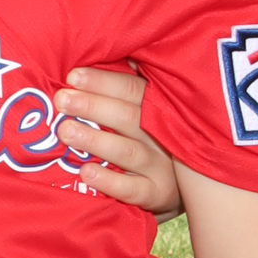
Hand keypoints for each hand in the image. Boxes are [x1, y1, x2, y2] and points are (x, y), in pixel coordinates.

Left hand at [57, 66, 180, 218]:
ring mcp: (162, 166)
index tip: (73, 76)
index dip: (102, 82)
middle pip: (128, 116)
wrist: (196, 185)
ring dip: (95, 140)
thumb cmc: (154, 139)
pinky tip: (86, 173)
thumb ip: (126, 91)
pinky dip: (109, 182)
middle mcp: (164, 134)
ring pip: (128, 151)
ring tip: (66, 131)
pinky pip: (133, 189)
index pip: (131, 89)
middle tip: (62, 100)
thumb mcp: (148, 112)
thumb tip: (92, 63)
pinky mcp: (158, 194)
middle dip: (92, 106)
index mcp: (160, 108)